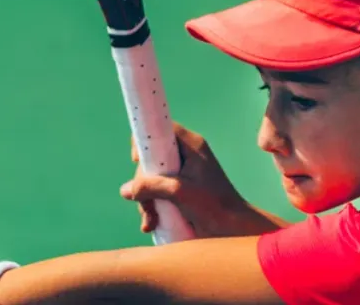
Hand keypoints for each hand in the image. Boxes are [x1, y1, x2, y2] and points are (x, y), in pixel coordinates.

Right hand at [120, 123, 283, 237]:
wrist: (233, 231)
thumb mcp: (179, 193)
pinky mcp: (180, 193)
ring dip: (146, 201)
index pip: (161, 129)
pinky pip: (157, 195)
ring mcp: (182, 175)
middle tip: (144, 201)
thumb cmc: (214, 206)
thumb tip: (125, 190)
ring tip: (150, 220)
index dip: (145, 140)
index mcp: (191, 146)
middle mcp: (186, 157)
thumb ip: (151, 187)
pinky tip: (151, 225)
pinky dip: (152, 209)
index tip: (136, 160)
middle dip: (143, 183)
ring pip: (151, 180)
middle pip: (151, 158)